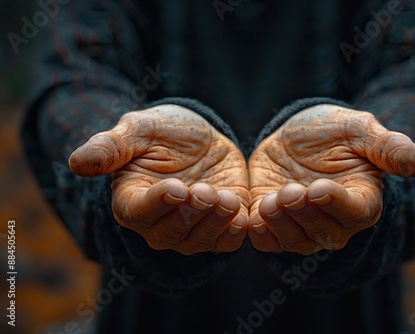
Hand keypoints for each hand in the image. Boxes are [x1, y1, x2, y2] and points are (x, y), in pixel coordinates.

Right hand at [69, 105, 248, 254]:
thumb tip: (76, 163)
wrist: (198, 137)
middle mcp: (159, 221)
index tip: (177, 187)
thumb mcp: (137, 129)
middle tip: (205, 191)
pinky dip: (233, 234)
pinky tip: (242, 218)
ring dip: (214, 224)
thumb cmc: (161, 131)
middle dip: (190, 214)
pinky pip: (224, 241)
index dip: (158, 204)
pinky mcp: (217, 224)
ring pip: (199, 241)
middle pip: (170, 233)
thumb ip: (110, 147)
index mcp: (132, 199)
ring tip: (228, 199)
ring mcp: (190, 226)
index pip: (138, 212)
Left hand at [248, 104, 414, 254]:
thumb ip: (388, 147)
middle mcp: (334, 221)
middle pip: (324, 234)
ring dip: (281, 225)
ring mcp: (303, 226)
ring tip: (270, 201)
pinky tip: (253, 215)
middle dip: (305, 215)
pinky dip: (260, 233)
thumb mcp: (359, 129)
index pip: (355, 213)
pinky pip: (267, 241)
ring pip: (294, 241)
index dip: (336, 205)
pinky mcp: (275, 224)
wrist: (295, 135)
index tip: (318, 187)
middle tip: (291, 191)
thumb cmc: (333, 131)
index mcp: (361, 199)